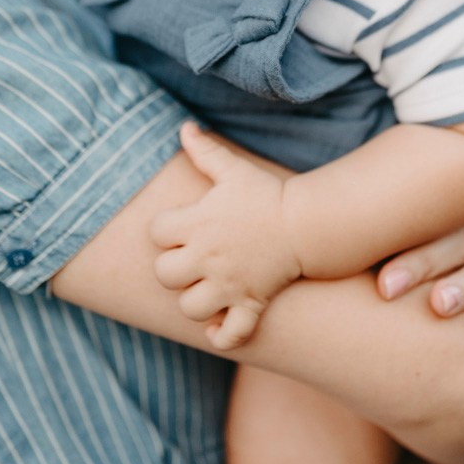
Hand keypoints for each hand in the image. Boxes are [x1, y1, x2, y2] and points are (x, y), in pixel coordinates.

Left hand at [150, 123, 301, 350]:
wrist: (307, 222)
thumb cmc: (266, 194)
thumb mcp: (234, 170)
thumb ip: (205, 151)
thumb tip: (184, 127)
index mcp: (200, 222)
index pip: (157, 232)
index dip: (164, 230)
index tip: (181, 226)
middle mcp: (209, 256)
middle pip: (165, 274)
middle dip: (172, 269)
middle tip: (189, 260)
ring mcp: (230, 284)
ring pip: (190, 308)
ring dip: (193, 301)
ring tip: (204, 288)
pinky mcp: (252, 304)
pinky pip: (230, 336)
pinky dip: (222, 336)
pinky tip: (220, 321)